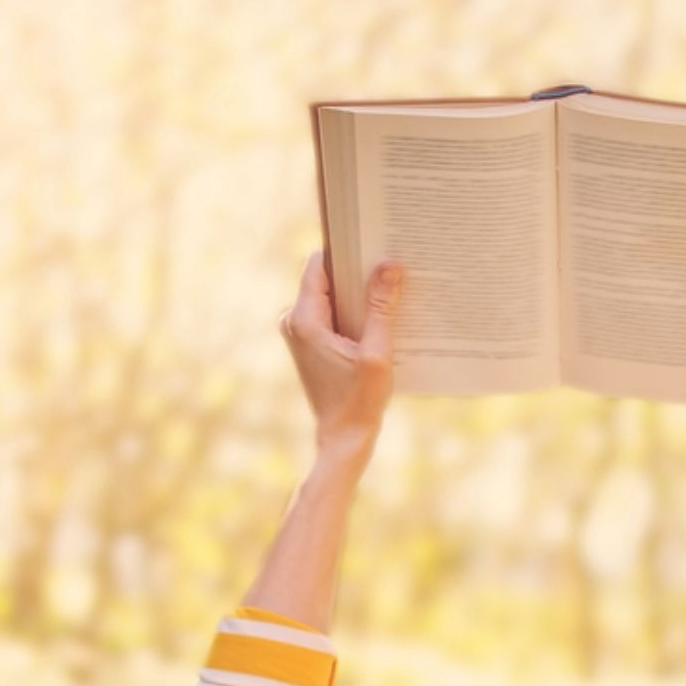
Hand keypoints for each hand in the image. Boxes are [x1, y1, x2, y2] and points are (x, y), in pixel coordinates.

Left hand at [280, 253, 402, 461]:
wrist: (343, 440)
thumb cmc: (359, 403)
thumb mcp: (376, 353)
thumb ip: (381, 308)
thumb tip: (390, 266)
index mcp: (304, 320)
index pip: (319, 265)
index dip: (346, 252)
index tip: (372, 245)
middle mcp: (295, 322)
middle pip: (326, 279)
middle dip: (356, 274)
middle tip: (388, 267)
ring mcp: (301, 334)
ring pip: (331, 297)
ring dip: (358, 295)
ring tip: (389, 293)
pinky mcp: (310, 345)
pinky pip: (332, 315)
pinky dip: (354, 314)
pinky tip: (380, 319)